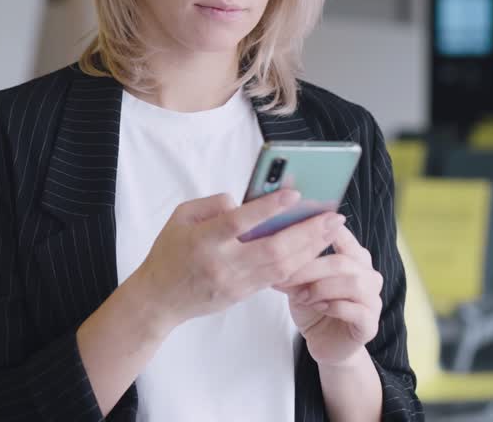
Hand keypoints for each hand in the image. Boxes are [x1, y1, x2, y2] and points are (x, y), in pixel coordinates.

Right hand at [131, 190, 344, 331]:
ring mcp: (234, 283)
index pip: (239, 222)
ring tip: (331, 230)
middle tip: (333, 216)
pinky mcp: (242, 295)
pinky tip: (314, 249)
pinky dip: (299, 264)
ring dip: (310, 249)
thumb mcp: (180, 217)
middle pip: (272, 249)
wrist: (159, 299)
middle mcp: (222, 264)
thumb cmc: (170, 251)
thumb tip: (246, 201)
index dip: (268, 208)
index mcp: (203, 240)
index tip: (294, 194)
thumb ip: (212, 204)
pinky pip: (277, 280)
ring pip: (281, 268)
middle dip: (306, 232)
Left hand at [273, 224, 382, 366]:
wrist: (325, 344)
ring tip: (303, 296)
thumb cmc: (314, 309)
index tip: (298, 229)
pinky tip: (319, 308)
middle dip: (310, 268)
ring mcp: (373, 299)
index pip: (344, 235)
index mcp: (355, 258)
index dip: (323, 229)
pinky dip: (334, 307)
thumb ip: (297, 269)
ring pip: (353, 283)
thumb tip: (277, 252)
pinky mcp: (370, 324)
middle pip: (342, 262)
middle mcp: (369, 275)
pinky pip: (356, 310)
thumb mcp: (300, 284)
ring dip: (322, 288)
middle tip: (285, 276)